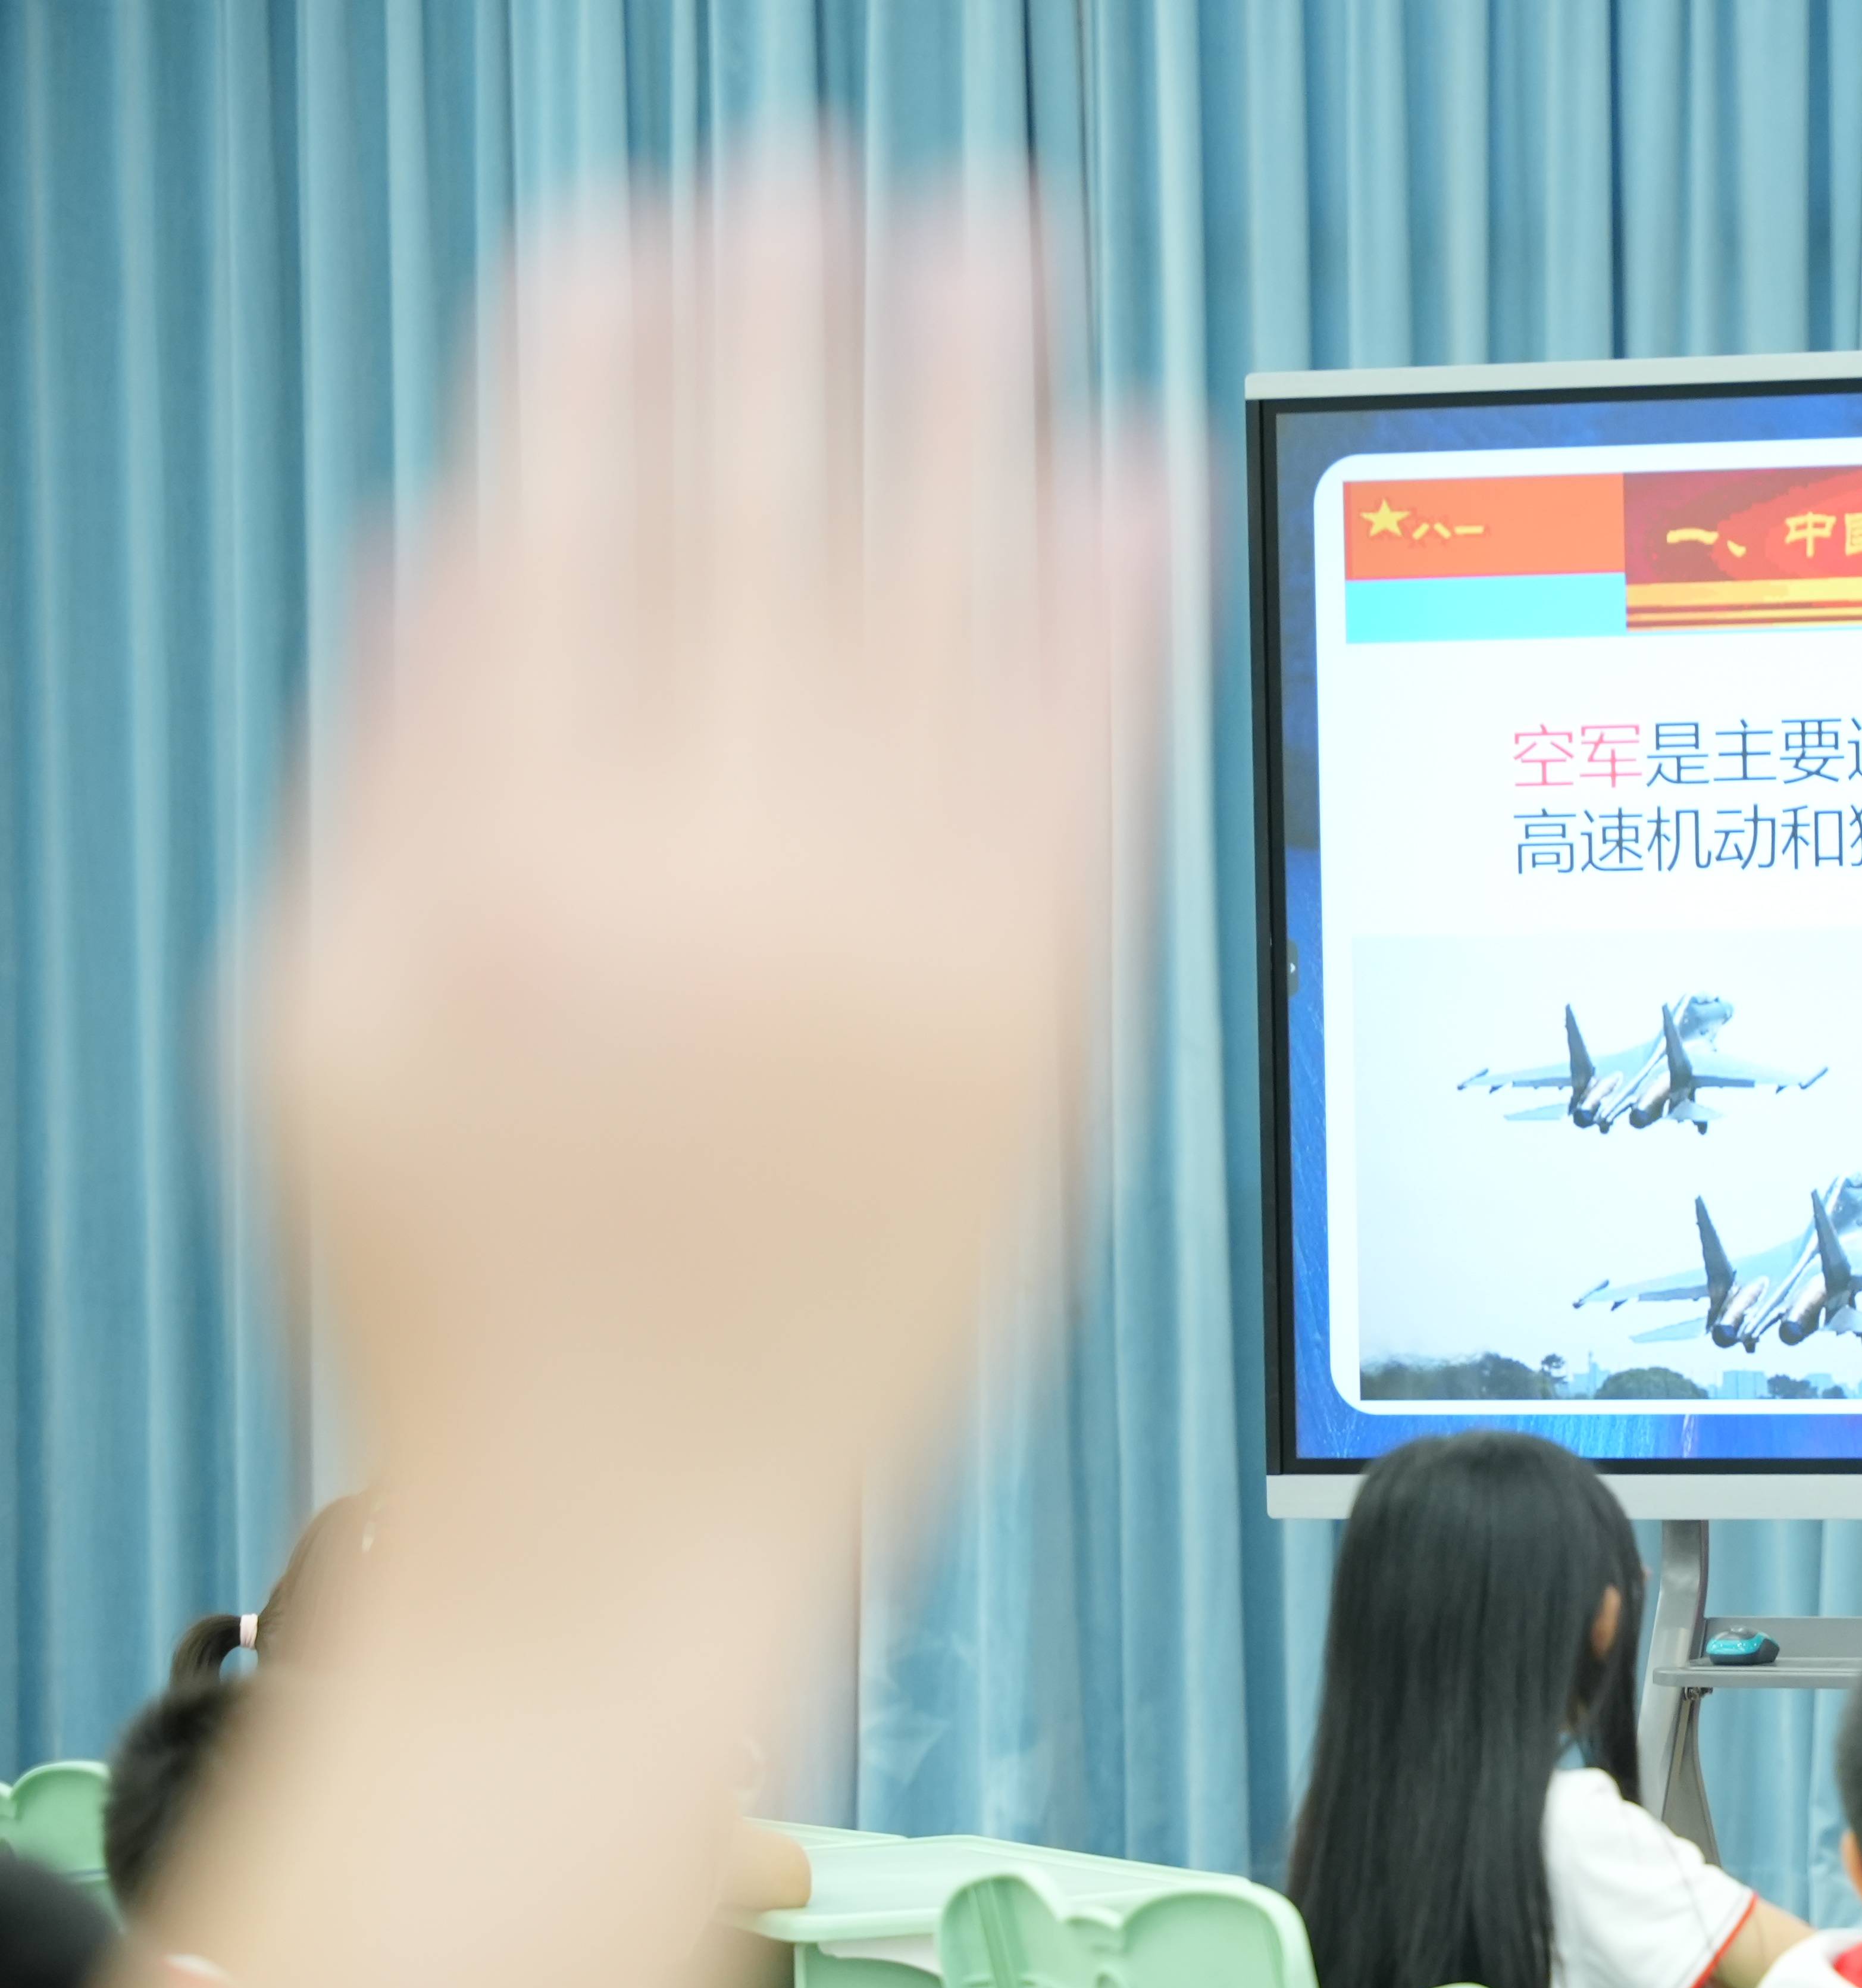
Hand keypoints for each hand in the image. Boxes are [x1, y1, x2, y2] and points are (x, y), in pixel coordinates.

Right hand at [261, 161, 1167, 1549]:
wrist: (638, 1532)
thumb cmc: (473, 1305)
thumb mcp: (325, 1025)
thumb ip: (399, 767)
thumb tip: (474, 544)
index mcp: (527, 867)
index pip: (580, 526)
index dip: (617, 353)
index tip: (650, 227)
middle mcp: (730, 886)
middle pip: (780, 531)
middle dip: (807, 331)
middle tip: (842, 177)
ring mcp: (909, 954)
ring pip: (959, 615)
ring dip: (982, 410)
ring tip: (1002, 258)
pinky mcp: (1043, 1031)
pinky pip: (1095, 777)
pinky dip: (1116, 621)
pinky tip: (1133, 489)